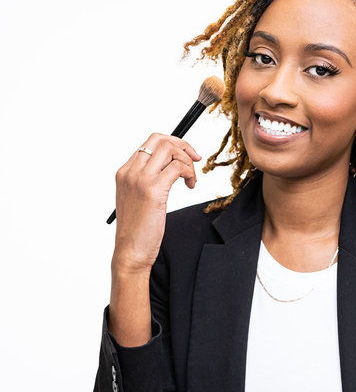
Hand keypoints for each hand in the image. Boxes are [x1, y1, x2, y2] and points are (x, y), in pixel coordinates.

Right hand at [113, 133, 201, 274]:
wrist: (130, 251)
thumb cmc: (136, 229)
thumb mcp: (136, 198)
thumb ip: (146, 180)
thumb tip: (169, 168)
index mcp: (125, 172)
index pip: (150, 143)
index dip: (173, 144)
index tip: (186, 156)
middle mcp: (130, 172)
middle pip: (160, 140)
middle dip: (183, 146)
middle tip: (195, 160)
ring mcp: (140, 180)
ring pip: (169, 150)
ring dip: (187, 161)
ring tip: (190, 179)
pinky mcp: (153, 190)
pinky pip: (178, 167)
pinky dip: (189, 173)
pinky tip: (190, 185)